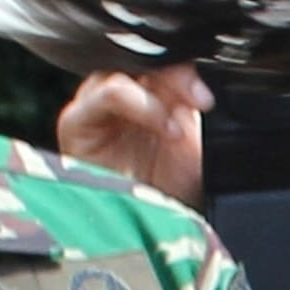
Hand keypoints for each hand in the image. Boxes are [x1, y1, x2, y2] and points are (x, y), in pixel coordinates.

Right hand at [56, 65, 210, 205]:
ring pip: (125, 68)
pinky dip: (140, 104)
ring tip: (178, 127)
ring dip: (160, 91)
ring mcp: (96, 104)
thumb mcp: (197, 140)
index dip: (188, 67)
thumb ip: (193, 101)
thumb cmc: (171, 195)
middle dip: (177, 75)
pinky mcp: (76, 120)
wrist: (153, 233)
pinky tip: (162, 128)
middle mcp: (120, 93)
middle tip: (201, 100)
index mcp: (149, 91)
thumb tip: (213, 75)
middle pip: (143, 57)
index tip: (210, 95)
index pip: (162, 56)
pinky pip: (107, 93)